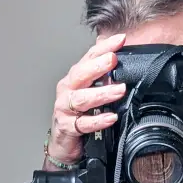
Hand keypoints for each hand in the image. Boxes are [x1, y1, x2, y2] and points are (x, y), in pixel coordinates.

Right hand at [47, 33, 127, 164]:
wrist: (62, 143)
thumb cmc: (77, 114)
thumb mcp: (90, 91)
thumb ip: (102, 75)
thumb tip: (118, 55)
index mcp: (74, 78)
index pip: (89, 57)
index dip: (104, 47)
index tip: (120, 39)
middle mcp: (67, 90)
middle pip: (81, 74)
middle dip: (97, 65)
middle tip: (113, 59)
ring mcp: (65, 108)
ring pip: (82, 99)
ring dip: (102, 93)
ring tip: (120, 90)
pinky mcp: (67, 127)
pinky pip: (83, 123)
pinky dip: (98, 120)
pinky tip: (111, 117)